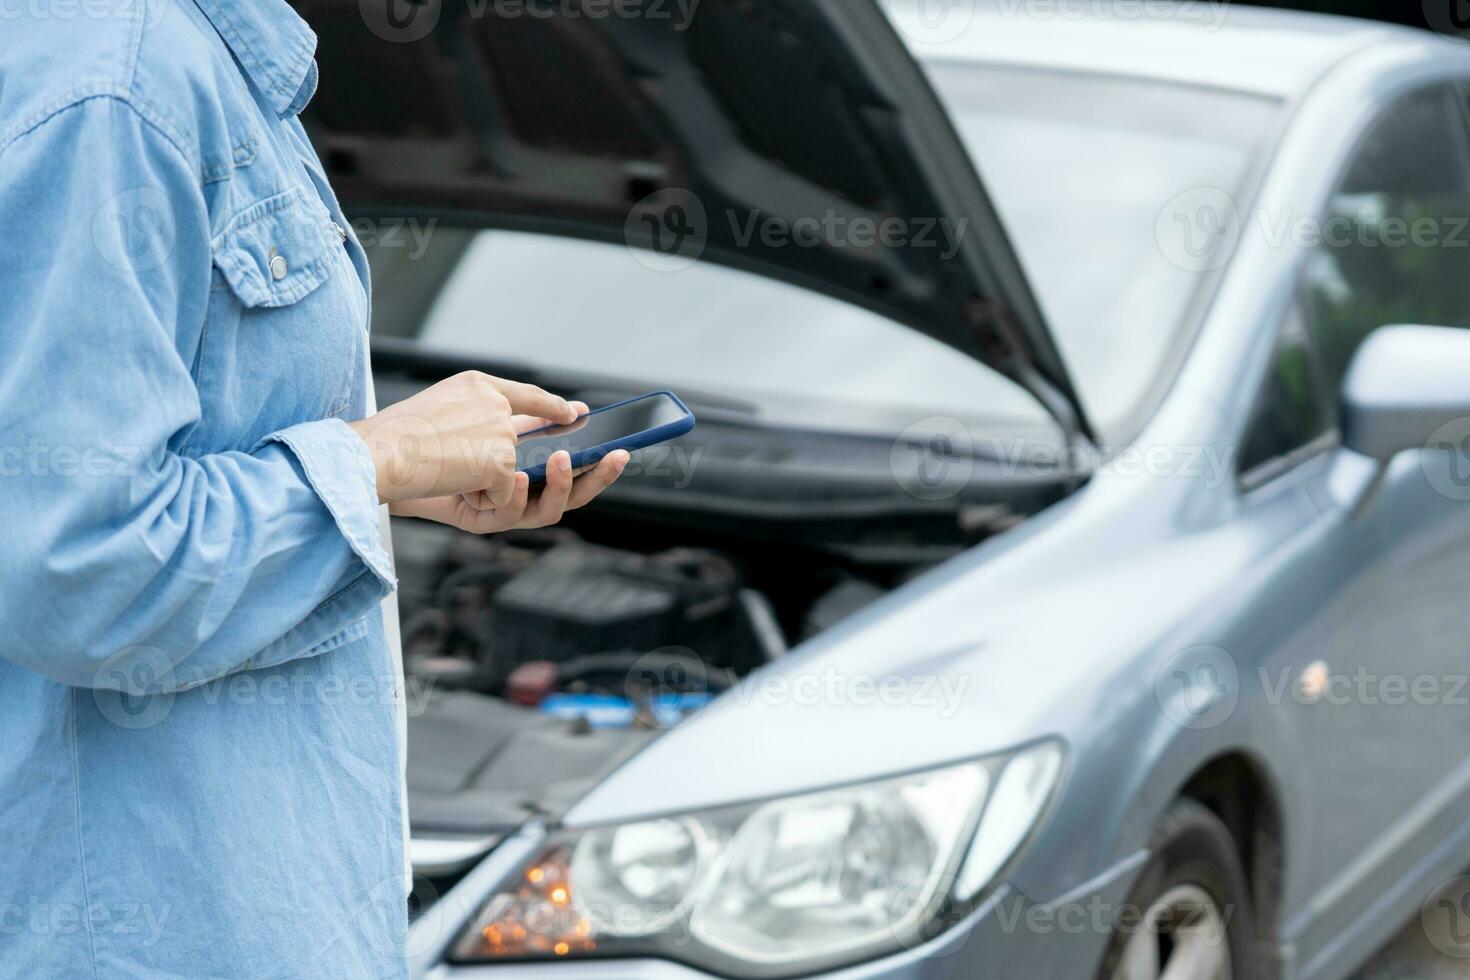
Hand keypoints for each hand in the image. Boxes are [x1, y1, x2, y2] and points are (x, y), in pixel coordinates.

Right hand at [348, 371, 577, 504]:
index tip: (572, 413)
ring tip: (444, 468)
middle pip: (515, 441)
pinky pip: (503, 492)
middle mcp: (496, 402)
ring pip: (507, 470)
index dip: (551, 406)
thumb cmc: (395, 436)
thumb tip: (508, 431)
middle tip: (467, 461)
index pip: (526, 395)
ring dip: (480, 480)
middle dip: (498, 460)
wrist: (381, 453)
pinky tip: (453, 483)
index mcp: (477, 384)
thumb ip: (474, 410)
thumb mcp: (439, 406)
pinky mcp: (503, 462)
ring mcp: (503, 431)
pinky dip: (480, 497)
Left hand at [387, 403, 630, 533]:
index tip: (623, 450)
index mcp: (533, 474)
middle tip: (614, 458)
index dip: (602, 468)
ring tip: (563, 459)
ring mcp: (501, 512)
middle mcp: (521, 497)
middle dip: (597, 479)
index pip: (577, 476)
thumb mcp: (491, 409)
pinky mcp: (479, 520)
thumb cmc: (439, 432)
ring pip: (547, 511)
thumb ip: (531, 411)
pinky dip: (515, 494)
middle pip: (573, 498)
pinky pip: (508, 513)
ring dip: (560, 485)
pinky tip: (514, 475)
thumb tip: (575, 409)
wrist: (389, 453)